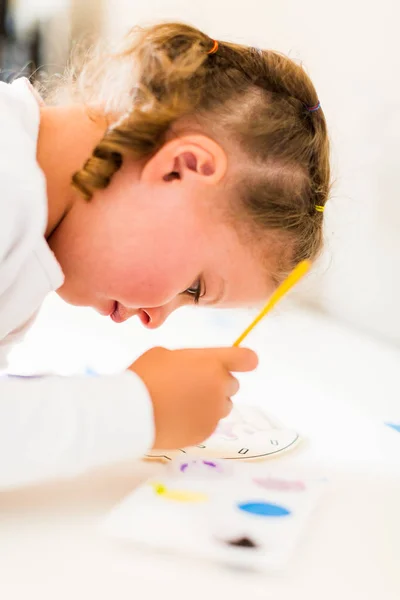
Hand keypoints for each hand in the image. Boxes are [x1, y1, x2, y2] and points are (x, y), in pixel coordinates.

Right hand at [129, 346, 257, 449]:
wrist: (132, 412)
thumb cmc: (145, 376)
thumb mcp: (166, 354)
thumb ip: (190, 360)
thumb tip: (195, 368)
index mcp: (212, 363)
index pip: (247, 359)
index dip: (244, 360)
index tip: (239, 363)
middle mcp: (219, 387)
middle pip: (233, 384)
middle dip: (217, 384)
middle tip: (192, 385)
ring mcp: (215, 412)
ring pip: (223, 405)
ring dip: (210, 403)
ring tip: (182, 403)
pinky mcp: (207, 432)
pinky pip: (210, 423)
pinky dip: (198, 420)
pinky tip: (177, 417)